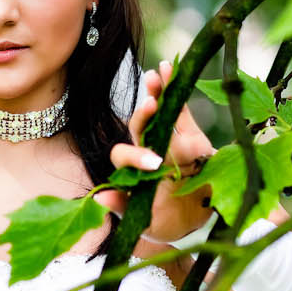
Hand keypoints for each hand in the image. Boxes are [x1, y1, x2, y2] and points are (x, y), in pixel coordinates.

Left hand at [93, 59, 216, 242]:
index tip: (154, 163)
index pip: (124, 156)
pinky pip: (180, 108)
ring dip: (158, 91)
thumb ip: (122, 208)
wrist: (191, 222)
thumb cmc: (161, 222)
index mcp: (130, 170)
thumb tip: (100, 198)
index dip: (135, 156)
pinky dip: (176, 89)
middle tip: (151, 103)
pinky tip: (172, 68)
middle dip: (144, 113)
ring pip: (159, 111)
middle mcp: (146, 150)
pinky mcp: (188, 134)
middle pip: (139, 125)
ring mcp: (167, 140)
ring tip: (159, 73)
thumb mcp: (141, 221)